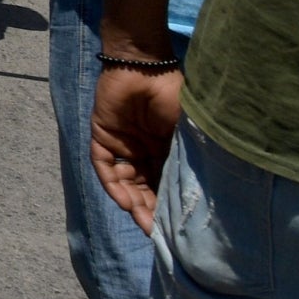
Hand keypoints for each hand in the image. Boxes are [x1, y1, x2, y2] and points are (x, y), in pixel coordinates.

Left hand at [91, 65, 183, 232]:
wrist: (143, 66)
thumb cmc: (172, 95)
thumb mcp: (185, 132)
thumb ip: (185, 156)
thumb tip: (196, 193)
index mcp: (165, 149)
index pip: (165, 183)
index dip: (168, 205)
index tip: (177, 229)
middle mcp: (143, 151)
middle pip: (144, 188)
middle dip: (149, 210)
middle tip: (157, 232)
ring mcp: (122, 145)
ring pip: (124, 182)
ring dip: (132, 202)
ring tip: (142, 221)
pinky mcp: (102, 136)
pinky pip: (104, 166)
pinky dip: (112, 185)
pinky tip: (123, 201)